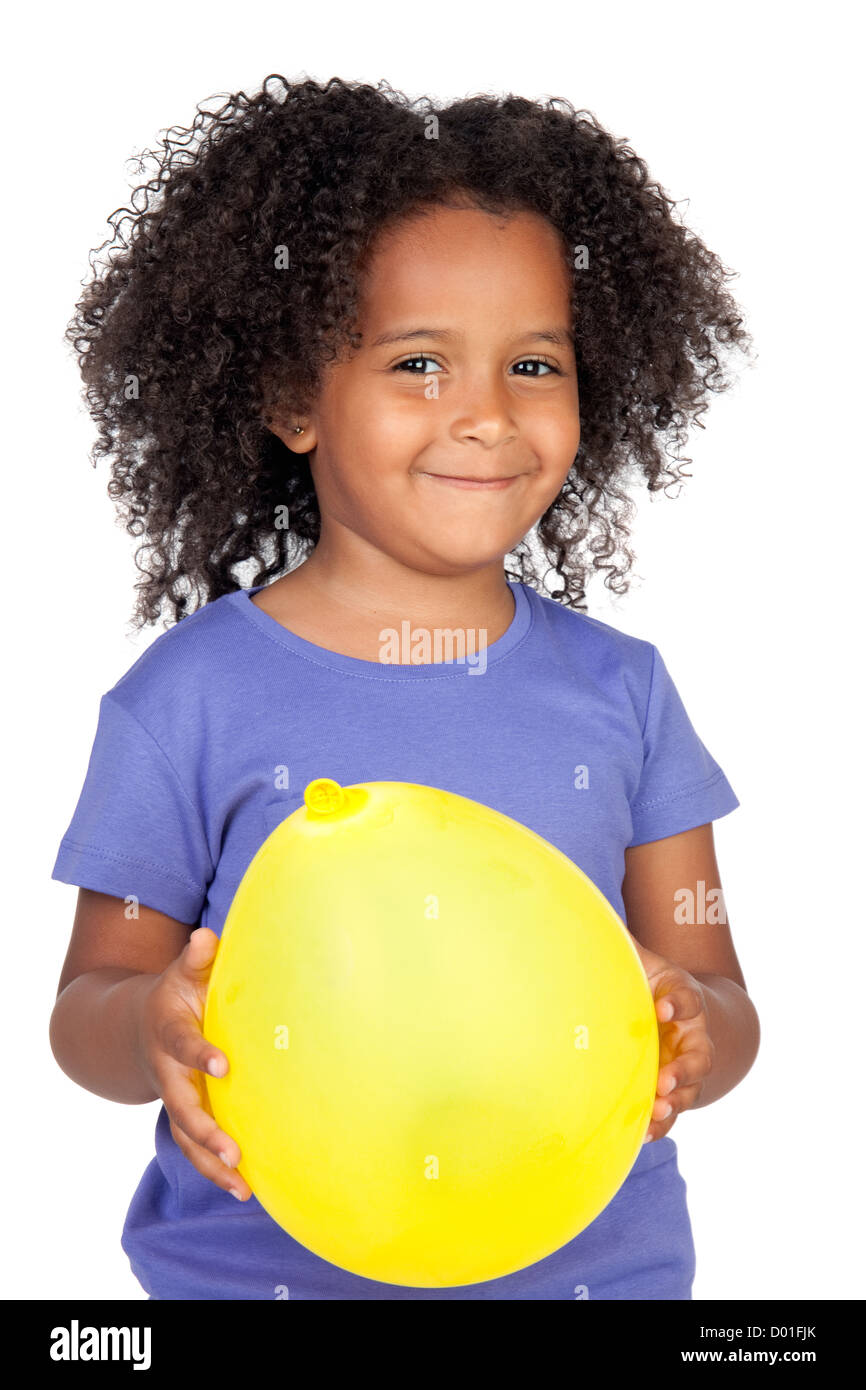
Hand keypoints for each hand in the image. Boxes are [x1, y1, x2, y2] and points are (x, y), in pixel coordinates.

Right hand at [135, 926, 252, 1200]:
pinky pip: (195, 1148)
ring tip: (242, 1185)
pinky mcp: (185, 1116)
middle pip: (182, 1107)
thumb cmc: (177, 994)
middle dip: (206, 1130)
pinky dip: (215, 1170)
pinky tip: (244, 1188)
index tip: (224, 1066)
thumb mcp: (183, 973)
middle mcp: (168, 1073)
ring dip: (211, 1163)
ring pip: (186, 1138)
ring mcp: (174, 1098)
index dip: (201, 1055)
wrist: (140, 1026)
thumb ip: (197, 958)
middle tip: (232, 1149)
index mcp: (169, 1033)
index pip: (184, 1045)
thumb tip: (207, 937)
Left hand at [628, 936, 714, 1142]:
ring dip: (675, 1101)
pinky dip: (661, 1125)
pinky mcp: (673, 1090)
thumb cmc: (652, 984)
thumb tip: (587, 913)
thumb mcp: (640, 961)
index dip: (679, 1002)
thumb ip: (622, 946)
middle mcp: (692, 1035)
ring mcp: (685, 1066)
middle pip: (699, 1054)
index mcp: (683, 997)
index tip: (663, 1007)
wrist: (676, 1014)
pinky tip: (642, 1134)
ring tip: (657, 1110)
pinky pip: (672, 1112)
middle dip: (684, 1068)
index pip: (687, 997)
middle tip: (665, 1076)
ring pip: (690, 1088)